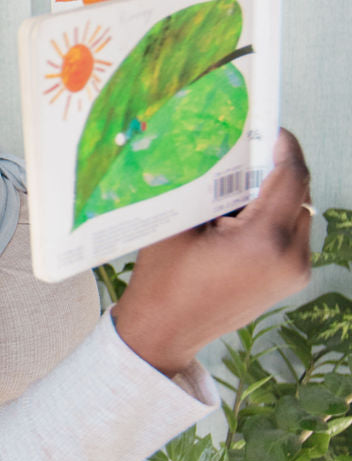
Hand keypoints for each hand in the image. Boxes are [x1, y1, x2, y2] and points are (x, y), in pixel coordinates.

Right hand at [112, 129, 311, 375]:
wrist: (164, 332)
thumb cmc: (163, 279)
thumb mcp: (179, 222)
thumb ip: (207, 186)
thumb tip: (221, 147)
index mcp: (264, 241)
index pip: (292, 177)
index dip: (284, 146)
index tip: (270, 129)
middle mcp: (291, 258)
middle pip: (298, 194)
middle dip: (273, 172)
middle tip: (241, 159)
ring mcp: (294, 274)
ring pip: (298, 214)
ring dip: (273, 198)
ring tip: (233, 198)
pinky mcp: (290, 283)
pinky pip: (293, 237)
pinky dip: (273, 222)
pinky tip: (237, 223)